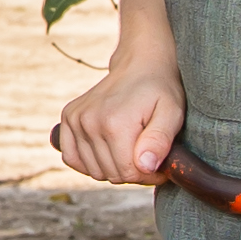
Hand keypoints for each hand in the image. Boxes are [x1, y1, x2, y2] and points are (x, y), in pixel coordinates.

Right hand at [50, 65, 181, 185]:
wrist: (139, 64)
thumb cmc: (159, 90)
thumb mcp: (172, 113)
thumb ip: (160, 141)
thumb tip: (145, 166)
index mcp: (115, 123)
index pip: (128, 173)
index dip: (148, 174)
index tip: (160, 165)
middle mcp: (89, 122)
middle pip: (111, 174)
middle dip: (133, 171)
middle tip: (147, 156)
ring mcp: (75, 120)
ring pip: (94, 171)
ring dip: (113, 167)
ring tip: (130, 150)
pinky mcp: (68, 118)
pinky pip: (72, 158)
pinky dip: (89, 163)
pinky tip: (106, 152)